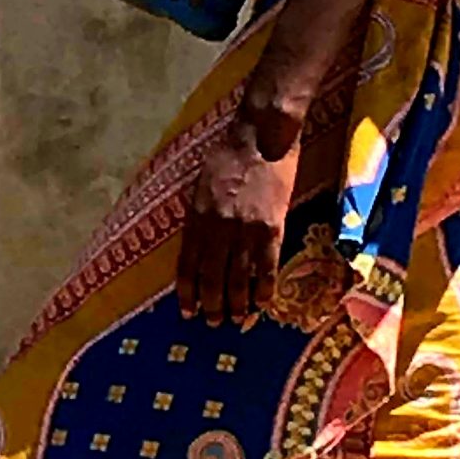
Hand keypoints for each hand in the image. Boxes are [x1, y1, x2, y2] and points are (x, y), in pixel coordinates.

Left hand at [176, 113, 300, 326]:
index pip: (187, 264)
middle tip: (213, 322)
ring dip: (237, 304)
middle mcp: (217, 228)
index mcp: (196, 216)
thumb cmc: (228, 154)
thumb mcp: (200, 184)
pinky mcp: (272, 228)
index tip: (188, 311)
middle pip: (212, 277)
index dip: (187, 292)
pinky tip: (262, 303)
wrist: (261, 136)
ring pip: (239, 278)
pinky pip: (266, 268)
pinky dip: (264, 289)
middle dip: (212, 305)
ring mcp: (245, 230)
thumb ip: (199, 217)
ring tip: (236, 320)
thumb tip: (197, 247)